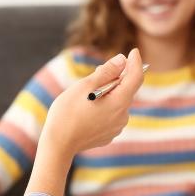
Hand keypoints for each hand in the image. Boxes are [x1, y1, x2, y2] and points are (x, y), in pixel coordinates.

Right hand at [26, 49, 143, 195]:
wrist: (58, 144)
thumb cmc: (68, 112)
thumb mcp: (85, 86)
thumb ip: (106, 71)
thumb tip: (122, 60)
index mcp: (119, 102)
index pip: (136, 77)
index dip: (135, 62)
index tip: (133, 51)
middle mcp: (122, 116)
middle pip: (125, 90)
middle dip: (116, 78)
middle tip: (98, 72)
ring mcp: (116, 128)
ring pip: (117, 103)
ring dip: (108, 94)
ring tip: (86, 94)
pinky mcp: (108, 135)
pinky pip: (110, 116)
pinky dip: (103, 108)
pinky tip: (86, 110)